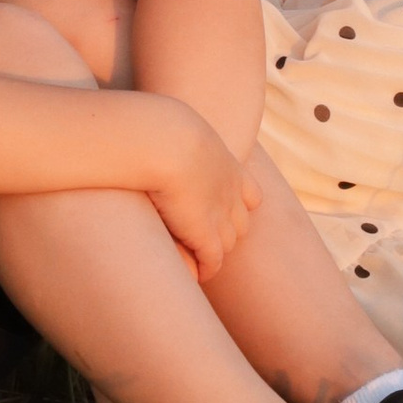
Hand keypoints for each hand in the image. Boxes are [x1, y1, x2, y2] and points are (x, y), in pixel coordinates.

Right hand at [145, 108, 260, 283]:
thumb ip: (173, 137)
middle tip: (203, 239)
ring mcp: (221, 215)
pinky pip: (213, 261)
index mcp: (229, 167)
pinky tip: (194, 274)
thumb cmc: (159, 131)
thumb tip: (151, 131)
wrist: (166, 142)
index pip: (251, 196)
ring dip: (214, 252)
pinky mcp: (205, 235)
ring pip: (228, 243)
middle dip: (226, 232)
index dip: (238, 205)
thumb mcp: (175, 129)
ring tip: (197, 259)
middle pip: (241, 223)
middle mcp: (231, 193)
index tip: (221, 209)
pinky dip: (206, 269)